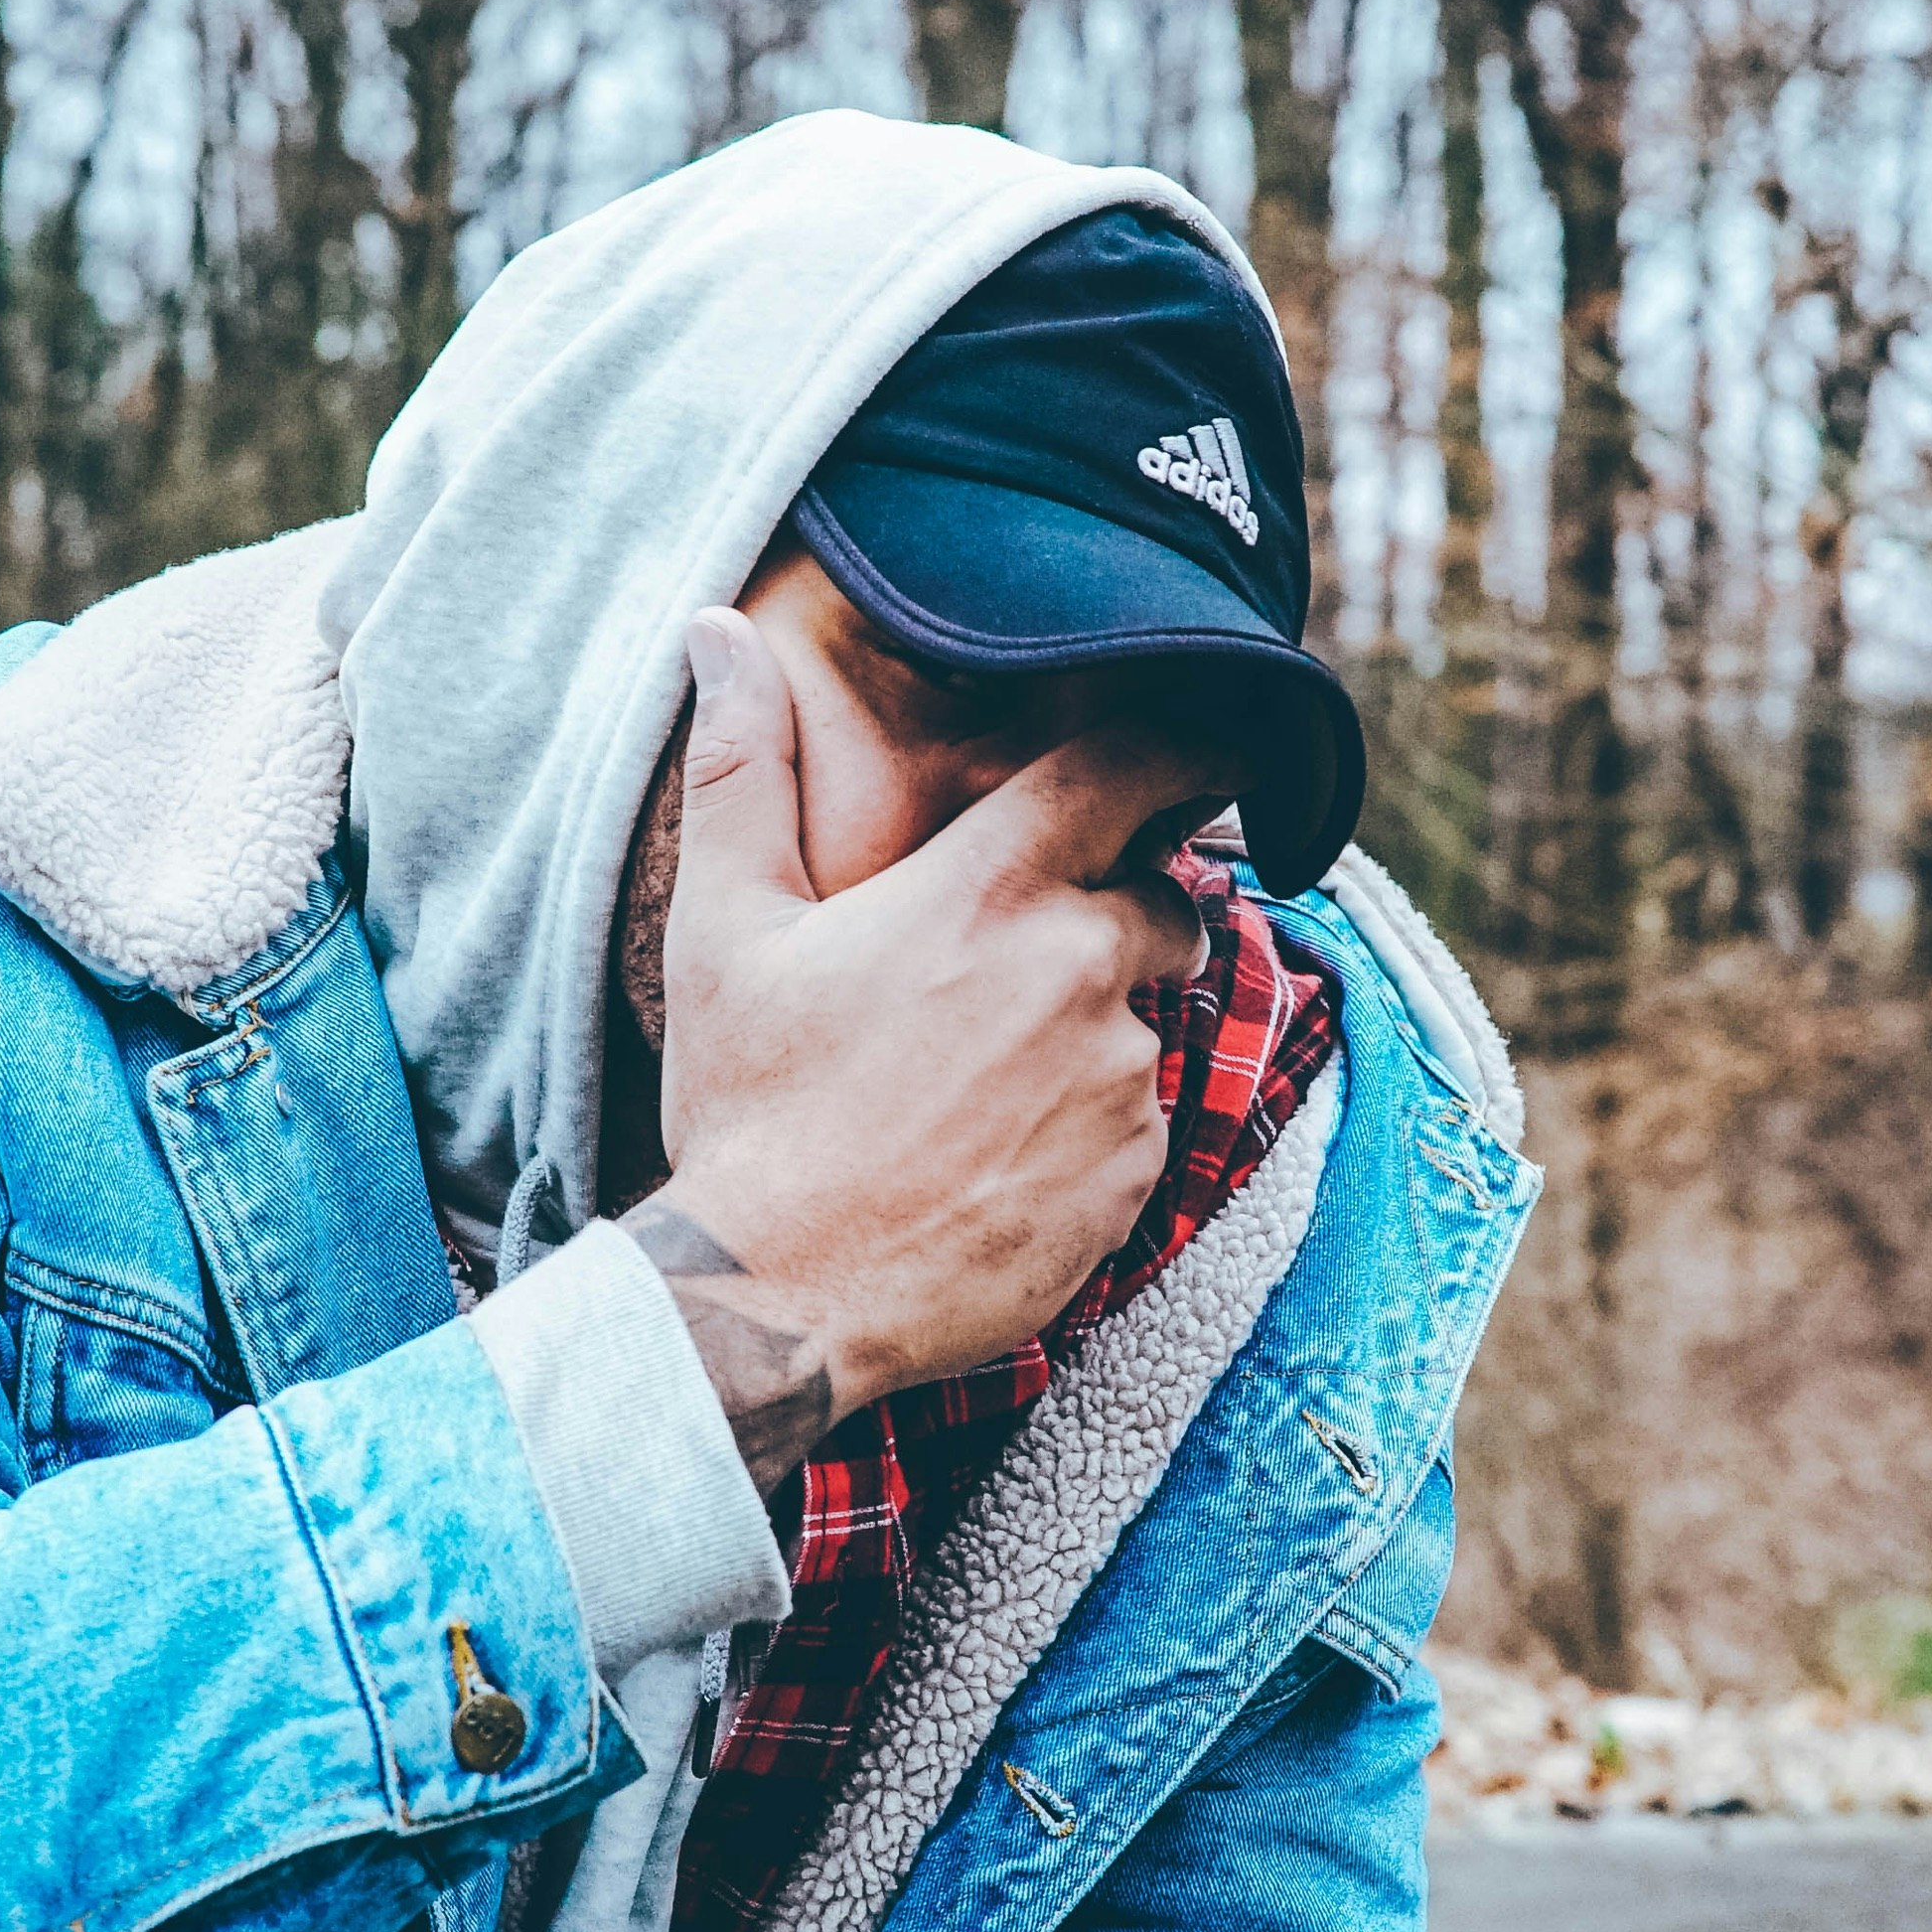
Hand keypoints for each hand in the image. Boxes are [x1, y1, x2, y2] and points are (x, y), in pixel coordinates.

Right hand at [635, 608, 1213, 1484]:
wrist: (777, 1298)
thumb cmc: (748, 1107)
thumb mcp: (726, 928)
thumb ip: (741, 767)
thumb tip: (713, 634)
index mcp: (988, 892)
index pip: (1132, 771)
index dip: (1186, 746)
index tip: (1218, 750)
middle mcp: (1077, 972)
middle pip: (1159, 904)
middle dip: (1115, 917)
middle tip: (1009, 971)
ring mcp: (1117, 1082)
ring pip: (1142, 1024)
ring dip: (1089, 1034)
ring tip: (974, 1088)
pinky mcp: (1132, 1179)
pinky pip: (1137, 1128)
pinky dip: (1087, 1132)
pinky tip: (993, 1161)